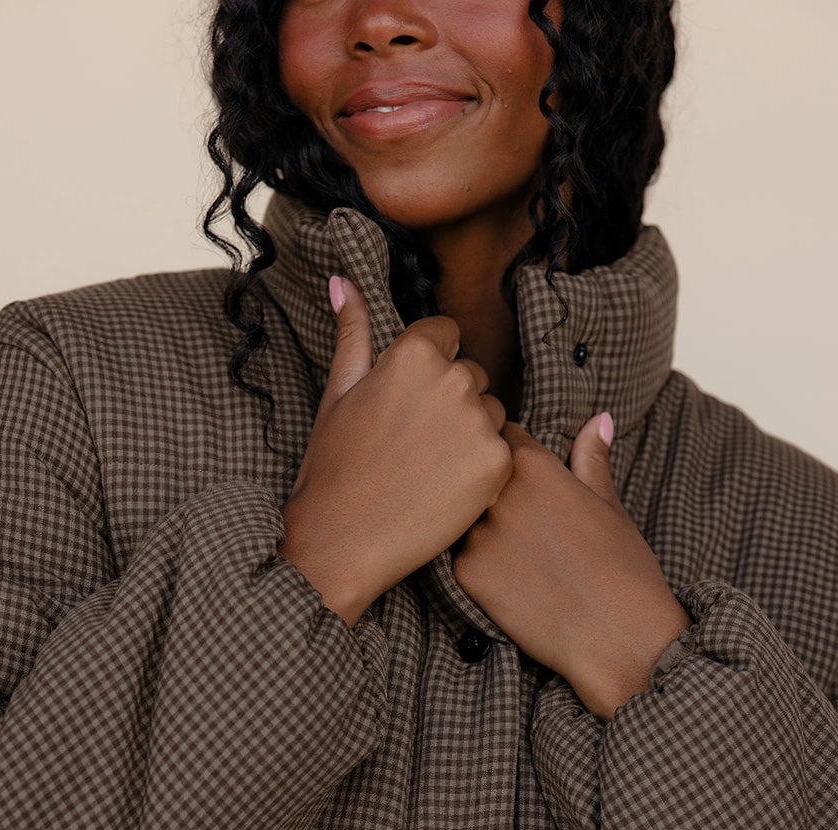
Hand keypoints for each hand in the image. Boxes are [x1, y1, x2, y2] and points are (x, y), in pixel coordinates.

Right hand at [280, 276, 512, 626]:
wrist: (343, 540)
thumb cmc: (335, 466)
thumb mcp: (338, 392)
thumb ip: (353, 332)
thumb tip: (344, 282)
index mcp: (414, 351)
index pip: (446, 335)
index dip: (426, 370)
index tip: (407, 406)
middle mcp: (453, 377)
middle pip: (473, 374)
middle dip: (451, 401)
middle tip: (414, 445)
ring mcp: (479, 420)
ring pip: (491, 412)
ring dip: (470, 434)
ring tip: (428, 469)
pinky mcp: (498, 462)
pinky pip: (503, 451)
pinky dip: (482, 469)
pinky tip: (446, 489)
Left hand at [451, 415, 691, 717]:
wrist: (615, 633)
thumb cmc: (623, 568)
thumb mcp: (609, 505)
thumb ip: (590, 459)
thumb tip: (597, 420)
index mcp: (532, 464)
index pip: (500, 438)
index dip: (510, 456)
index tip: (524, 479)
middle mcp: (497, 492)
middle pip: (475, 477)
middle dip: (489, 490)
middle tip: (521, 523)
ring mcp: (476, 533)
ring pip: (462, 518)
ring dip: (479, 528)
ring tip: (518, 555)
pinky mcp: (465, 573)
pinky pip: (459, 557)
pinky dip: (478, 566)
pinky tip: (511, 582)